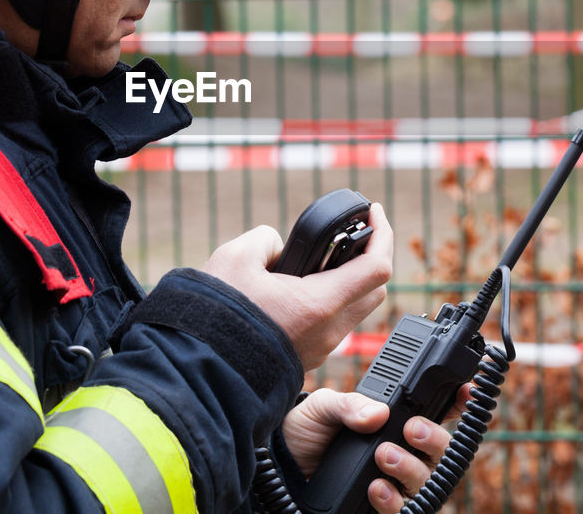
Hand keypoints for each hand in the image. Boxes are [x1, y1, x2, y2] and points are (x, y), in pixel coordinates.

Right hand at [202, 203, 393, 368]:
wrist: (200, 369)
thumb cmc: (216, 317)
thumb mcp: (236, 257)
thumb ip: (265, 239)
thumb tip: (277, 247)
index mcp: (320, 305)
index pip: (377, 266)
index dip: (382, 232)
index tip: (374, 212)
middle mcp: (329, 331)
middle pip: (374, 289)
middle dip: (371, 256)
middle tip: (354, 234)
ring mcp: (320, 349)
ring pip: (355, 309)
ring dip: (351, 281)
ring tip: (325, 259)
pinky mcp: (307, 358)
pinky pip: (333, 325)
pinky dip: (331, 301)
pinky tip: (304, 286)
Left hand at [280, 386, 471, 513]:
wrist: (281, 463)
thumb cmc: (306, 430)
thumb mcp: (323, 407)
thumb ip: (349, 405)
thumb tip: (379, 413)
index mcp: (394, 420)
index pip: (437, 412)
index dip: (458, 402)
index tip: (463, 394)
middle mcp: (401, 451)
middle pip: (441, 450)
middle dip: (433, 440)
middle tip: (410, 431)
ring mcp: (393, 481)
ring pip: (427, 481)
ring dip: (412, 469)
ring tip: (383, 456)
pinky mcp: (379, 505)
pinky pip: (403, 510)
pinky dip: (394, 500)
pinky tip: (376, 488)